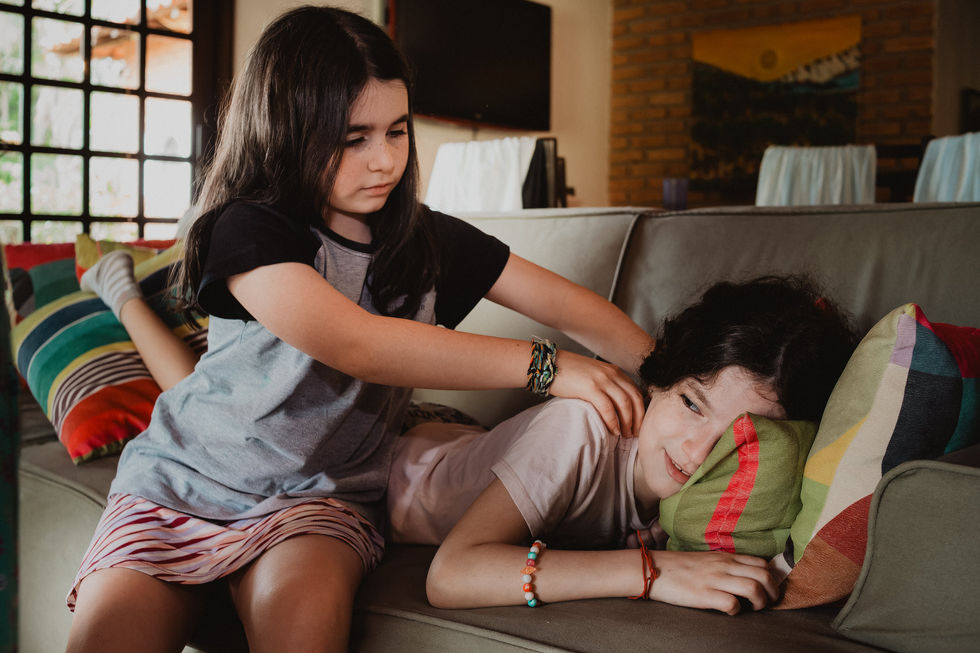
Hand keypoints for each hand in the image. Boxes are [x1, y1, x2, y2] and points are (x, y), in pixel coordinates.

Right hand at [547, 351, 645, 436]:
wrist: (548, 364)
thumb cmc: (567, 372)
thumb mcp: (592, 374)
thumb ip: (605, 384)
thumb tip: (613, 404)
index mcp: (613, 370)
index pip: (635, 390)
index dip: (640, 409)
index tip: (638, 424)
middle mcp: (611, 373)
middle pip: (634, 398)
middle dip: (638, 418)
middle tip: (634, 433)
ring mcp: (602, 379)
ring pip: (624, 404)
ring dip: (627, 422)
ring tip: (624, 435)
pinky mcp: (590, 387)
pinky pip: (608, 408)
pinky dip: (613, 421)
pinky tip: (613, 430)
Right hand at [649, 550, 778, 614]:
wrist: (652, 569)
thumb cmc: (679, 567)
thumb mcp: (707, 559)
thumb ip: (725, 565)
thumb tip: (744, 576)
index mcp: (725, 557)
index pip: (761, 563)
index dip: (772, 578)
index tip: (769, 589)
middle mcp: (723, 566)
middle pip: (764, 575)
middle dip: (773, 592)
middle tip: (768, 602)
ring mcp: (714, 579)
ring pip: (754, 588)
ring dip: (761, 603)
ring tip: (754, 609)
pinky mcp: (704, 595)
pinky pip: (732, 604)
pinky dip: (737, 611)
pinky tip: (730, 612)